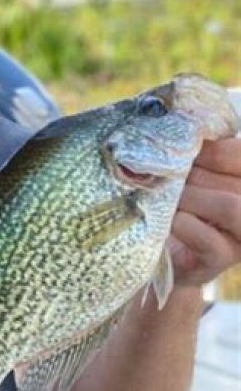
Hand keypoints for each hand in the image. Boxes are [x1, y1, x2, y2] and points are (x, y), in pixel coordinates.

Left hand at [169, 137, 240, 287]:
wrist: (157, 251)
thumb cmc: (175, 204)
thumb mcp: (189, 175)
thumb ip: (198, 155)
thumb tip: (185, 128)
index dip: (216, 150)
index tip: (184, 151)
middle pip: (237, 182)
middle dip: (196, 173)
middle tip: (164, 174)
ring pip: (232, 207)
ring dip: (193, 195)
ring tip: (167, 196)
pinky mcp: (220, 261)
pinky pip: (210, 240)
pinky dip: (184, 223)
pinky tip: (168, 220)